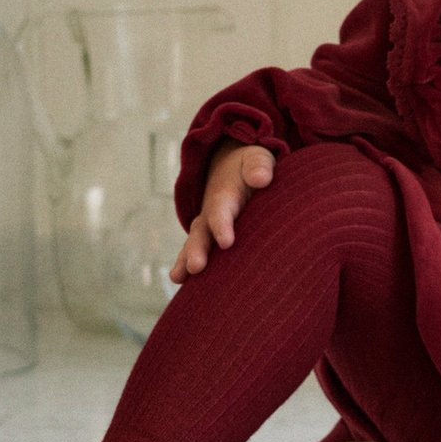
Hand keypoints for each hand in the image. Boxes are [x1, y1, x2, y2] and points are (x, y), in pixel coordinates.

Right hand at [169, 139, 274, 282]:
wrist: (234, 167)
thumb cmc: (253, 167)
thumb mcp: (257, 159)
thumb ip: (258, 166)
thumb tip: (261, 178)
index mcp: (225, 195)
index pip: (222, 210)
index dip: (223, 225)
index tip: (227, 243)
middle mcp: (211, 212)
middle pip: (202, 231)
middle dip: (198, 249)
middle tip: (196, 267)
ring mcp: (207, 226)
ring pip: (196, 243)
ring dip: (187, 260)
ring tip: (179, 277)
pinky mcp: (209, 237)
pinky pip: (197, 251)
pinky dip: (187, 265)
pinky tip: (181, 283)